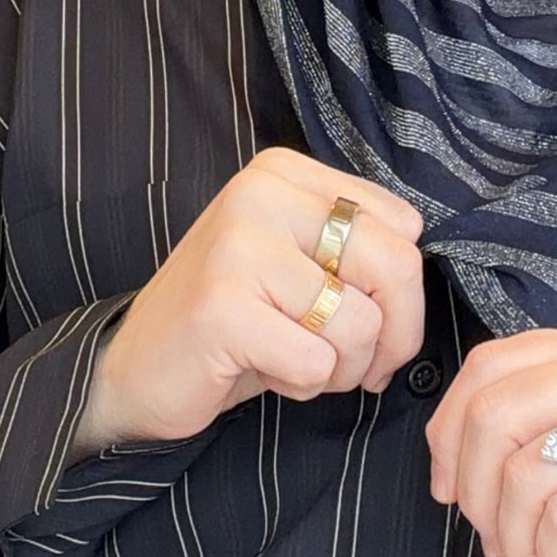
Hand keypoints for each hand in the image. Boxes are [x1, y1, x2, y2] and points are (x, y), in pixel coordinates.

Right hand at [75, 148, 425, 452]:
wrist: (133, 370)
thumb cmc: (233, 322)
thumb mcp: (297, 264)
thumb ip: (356, 249)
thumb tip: (423, 272)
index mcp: (282, 173)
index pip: (403, 225)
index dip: (402, 292)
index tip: (369, 319)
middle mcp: (259, 194)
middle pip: (396, 267)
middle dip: (392, 337)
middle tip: (358, 366)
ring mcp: (237, 248)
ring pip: (361, 323)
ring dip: (340, 368)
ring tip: (293, 361)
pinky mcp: (223, 307)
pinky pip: (317, 360)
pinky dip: (302, 384)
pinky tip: (262, 371)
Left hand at [426, 327, 556, 556]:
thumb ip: (521, 435)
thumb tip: (444, 452)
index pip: (489, 365)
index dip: (449, 435)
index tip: (452, 495)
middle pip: (495, 411)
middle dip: (477, 496)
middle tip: (500, 549)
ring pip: (527, 467)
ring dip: (517, 540)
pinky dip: (556, 554)